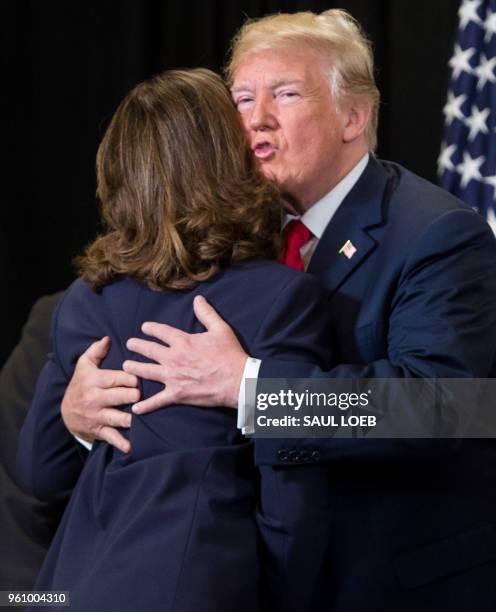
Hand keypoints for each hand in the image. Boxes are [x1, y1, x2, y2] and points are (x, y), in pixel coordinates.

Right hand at [61, 337, 139, 452]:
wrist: (66, 412)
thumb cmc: (81, 384)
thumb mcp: (84, 365)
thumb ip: (96, 350)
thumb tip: (108, 338)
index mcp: (95, 380)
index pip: (119, 377)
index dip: (134, 377)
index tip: (144, 376)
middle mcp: (96, 398)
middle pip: (122, 396)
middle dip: (135, 396)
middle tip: (143, 394)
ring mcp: (98, 416)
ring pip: (120, 417)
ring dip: (133, 418)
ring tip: (143, 415)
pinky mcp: (99, 430)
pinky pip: (112, 437)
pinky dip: (121, 443)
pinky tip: (132, 446)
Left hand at [123, 295, 247, 413]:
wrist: (237, 381)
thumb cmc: (230, 354)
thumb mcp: (220, 329)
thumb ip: (207, 313)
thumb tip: (198, 299)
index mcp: (183, 341)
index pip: (161, 332)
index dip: (151, 328)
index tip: (144, 327)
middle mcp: (173, 358)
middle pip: (148, 350)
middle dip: (136, 346)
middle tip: (129, 344)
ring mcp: (173, 377)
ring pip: (146, 372)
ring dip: (134, 368)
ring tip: (125, 366)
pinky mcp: (177, 394)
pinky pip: (157, 401)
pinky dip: (145, 405)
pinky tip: (135, 408)